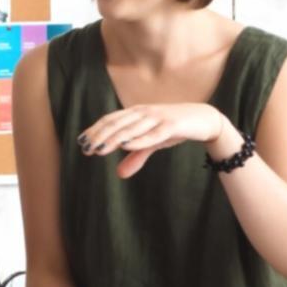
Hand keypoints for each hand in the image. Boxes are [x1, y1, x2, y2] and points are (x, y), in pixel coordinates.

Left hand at [78, 103, 233, 178]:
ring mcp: (157, 117)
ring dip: (114, 139)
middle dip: (100, 136)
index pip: (111, 120)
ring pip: (131, 128)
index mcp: (136, 112)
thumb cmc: (174, 128)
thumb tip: (119, 174)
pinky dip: (138, 139)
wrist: (204, 119)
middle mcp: (144, 112)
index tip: (82, 143)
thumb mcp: (153, 143)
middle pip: (116, 123)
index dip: (96, 130)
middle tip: (86, 149)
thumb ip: (136, 156)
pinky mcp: (171, 125)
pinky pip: (152, 134)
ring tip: (99, 149)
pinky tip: (125, 145)